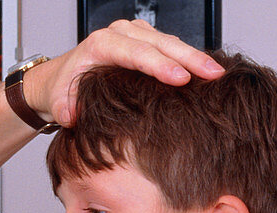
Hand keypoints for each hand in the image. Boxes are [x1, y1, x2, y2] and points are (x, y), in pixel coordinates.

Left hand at [28, 19, 223, 125]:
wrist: (61, 77)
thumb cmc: (64, 89)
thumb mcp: (59, 103)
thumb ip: (65, 110)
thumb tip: (73, 116)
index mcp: (101, 43)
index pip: (137, 53)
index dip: (161, 66)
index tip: (182, 79)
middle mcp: (120, 33)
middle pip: (161, 43)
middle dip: (189, 59)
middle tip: (213, 74)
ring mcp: (135, 34)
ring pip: (170, 41)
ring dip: (194, 57)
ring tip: (217, 73)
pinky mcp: (145, 40)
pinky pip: (170, 46)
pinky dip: (187, 57)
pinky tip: (204, 71)